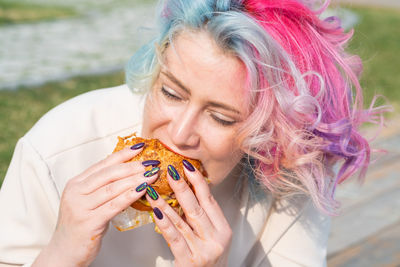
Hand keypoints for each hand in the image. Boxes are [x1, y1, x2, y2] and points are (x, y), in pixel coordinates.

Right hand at [33, 144, 159, 266]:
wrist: (64, 252)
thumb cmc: (81, 226)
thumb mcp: (88, 202)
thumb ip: (102, 188)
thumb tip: (129, 174)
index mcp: (76, 184)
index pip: (103, 164)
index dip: (122, 155)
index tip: (140, 147)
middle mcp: (76, 192)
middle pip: (109, 174)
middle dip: (133, 166)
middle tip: (151, 163)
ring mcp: (81, 207)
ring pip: (113, 188)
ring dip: (135, 180)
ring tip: (152, 175)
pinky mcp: (89, 222)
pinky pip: (113, 205)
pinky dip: (130, 196)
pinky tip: (142, 190)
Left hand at [146, 161, 231, 266]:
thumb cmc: (209, 259)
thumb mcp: (213, 238)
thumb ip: (204, 219)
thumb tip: (186, 191)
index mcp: (224, 229)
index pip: (210, 200)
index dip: (198, 181)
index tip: (187, 166)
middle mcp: (216, 238)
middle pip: (197, 207)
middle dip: (182, 187)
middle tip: (170, 170)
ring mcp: (203, 250)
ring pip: (182, 221)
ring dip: (166, 203)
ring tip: (153, 189)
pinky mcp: (189, 261)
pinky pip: (174, 238)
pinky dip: (164, 223)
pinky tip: (155, 212)